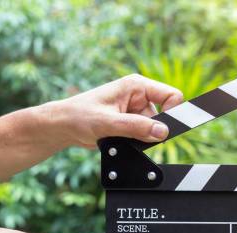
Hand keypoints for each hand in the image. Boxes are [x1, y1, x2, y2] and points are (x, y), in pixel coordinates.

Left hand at [41, 74, 183, 148]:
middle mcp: (139, 96)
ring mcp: (136, 111)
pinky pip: (145, 135)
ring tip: (121, 137)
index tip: (165, 129)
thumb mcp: (109, 123)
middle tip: (134, 135)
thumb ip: (137, 127)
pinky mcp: (132, 123)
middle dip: (154, 129)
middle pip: (164, 115)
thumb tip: (163, 132)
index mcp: (136, 86)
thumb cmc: (79, 116)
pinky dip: (137, 142)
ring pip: (155, 129)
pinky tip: (121, 141)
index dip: (174, 112)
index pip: (171, 95)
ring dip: (142, 137)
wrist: (63, 127)